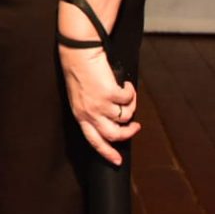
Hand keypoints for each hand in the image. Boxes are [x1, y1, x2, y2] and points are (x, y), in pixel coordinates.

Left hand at [59, 43, 139, 164]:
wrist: (79, 53)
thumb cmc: (80, 71)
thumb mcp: (80, 96)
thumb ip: (92, 110)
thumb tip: (112, 119)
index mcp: (80, 115)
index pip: (94, 141)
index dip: (107, 153)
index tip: (117, 161)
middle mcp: (90, 113)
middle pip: (113, 135)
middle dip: (128, 133)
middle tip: (135, 126)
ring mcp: (100, 104)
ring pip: (124, 117)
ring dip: (131, 107)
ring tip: (128, 96)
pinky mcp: (110, 93)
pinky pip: (128, 99)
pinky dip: (131, 92)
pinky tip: (126, 85)